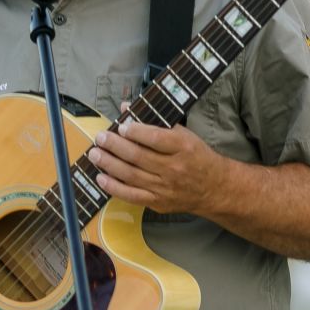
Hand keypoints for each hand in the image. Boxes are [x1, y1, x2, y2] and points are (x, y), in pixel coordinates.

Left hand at [84, 110, 229, 217]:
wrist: (214, 188)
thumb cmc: (197, 156)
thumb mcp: (184, 134)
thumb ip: (156, 122)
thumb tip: (127, 107)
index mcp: (183, 147)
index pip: (156, 138)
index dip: (136, 132)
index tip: (122, 126)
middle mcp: (174, 168)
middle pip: (139, 156)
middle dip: (115, 146)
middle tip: (100, 138)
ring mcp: (165, 188)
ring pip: (132, 175)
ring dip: (109, 164)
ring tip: (95, 154)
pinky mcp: (158, 202)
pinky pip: (132, 196)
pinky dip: (114, 187)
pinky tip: (101, 178)